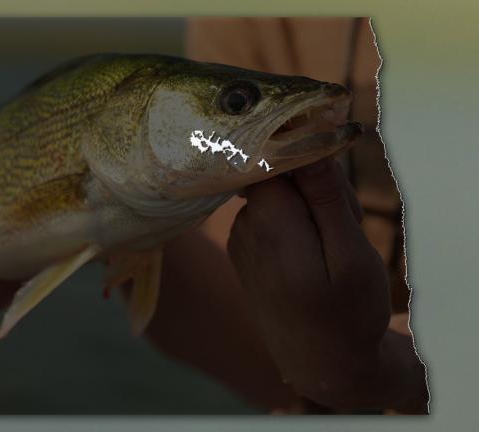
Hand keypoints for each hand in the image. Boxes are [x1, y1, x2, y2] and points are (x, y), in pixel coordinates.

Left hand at [227, 157, 426, 411]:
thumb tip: (308, 143)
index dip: (311, 161)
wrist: (320, 363)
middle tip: (345, 226)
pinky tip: (315, 256)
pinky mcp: (243, 245)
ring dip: (311, 209)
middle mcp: (244, 225)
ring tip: (332, 248)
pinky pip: (272, 215)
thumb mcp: (350, 254)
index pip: (273, 155)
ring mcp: (240, 235)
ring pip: (279, 195)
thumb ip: (326, 198)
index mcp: (268, 223)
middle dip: (317, 188)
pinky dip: (297, 225)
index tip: (334, 191)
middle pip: (279, 175)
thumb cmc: (345, 312)